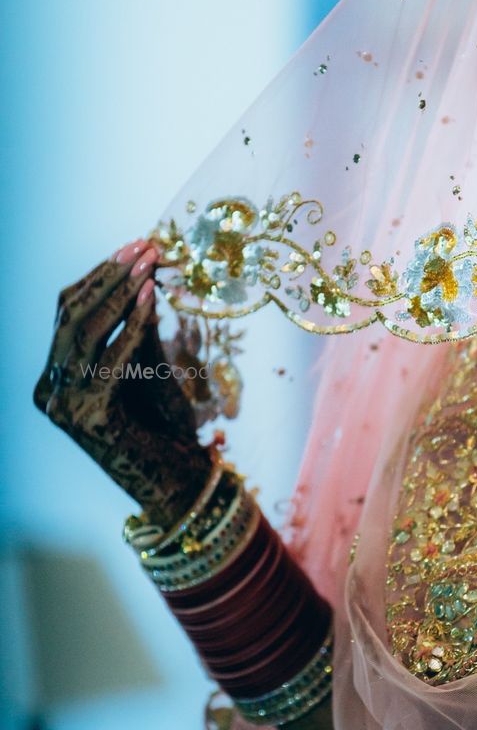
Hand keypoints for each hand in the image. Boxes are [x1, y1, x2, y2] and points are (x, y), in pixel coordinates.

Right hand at [34, 238, 213, 523]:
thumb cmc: (163, 429)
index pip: (65, 313)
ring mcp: (63, 406)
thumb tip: (143, 279)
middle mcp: (49, 391)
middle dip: (108, 277)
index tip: (130, 248)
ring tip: (149, 265)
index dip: (97, 277)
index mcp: (53, 379)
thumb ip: (135, 331)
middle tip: (142, 247)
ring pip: (85, 332)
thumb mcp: (144, 369)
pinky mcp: (89, 417)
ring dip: (120, 293)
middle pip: (71, 317)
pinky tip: (152, 301)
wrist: (174, 482)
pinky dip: (131, 326)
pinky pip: (110, 360)